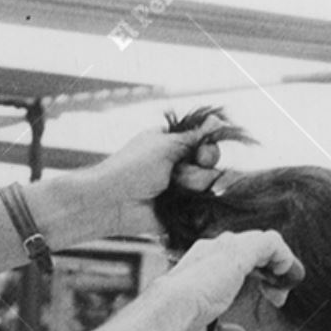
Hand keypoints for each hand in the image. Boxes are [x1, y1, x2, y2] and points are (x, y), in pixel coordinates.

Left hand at [89, 120, 233, 236]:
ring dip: (195, 183)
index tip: (201, 151)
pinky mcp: (182, 209)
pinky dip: (199, 202)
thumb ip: (193, 136)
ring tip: (174, 187)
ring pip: (209, 183)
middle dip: (203, 164)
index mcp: (172, 143)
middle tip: (188, 169)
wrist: (113, 202)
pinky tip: (186, 202)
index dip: (207, 146)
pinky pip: (203, 205)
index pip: (204, 140)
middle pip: (210, 161)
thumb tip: (217, 121)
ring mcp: (181, 188)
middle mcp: (178, 164)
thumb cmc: (132, 168)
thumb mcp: (164, 145)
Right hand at [153, 229, 302, 330]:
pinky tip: (288, 277)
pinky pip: (272, 242)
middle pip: (251, 249)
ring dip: (279, 263)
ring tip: (286, 286)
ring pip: (264, 242)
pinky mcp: (239, 250)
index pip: (235, 259)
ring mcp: (225, 247)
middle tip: (276, 297)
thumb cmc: (178, 323)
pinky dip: (285, 257)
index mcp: (202, 264)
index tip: (267, 299)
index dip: (255, 275)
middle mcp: (213, 250)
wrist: (169, 311)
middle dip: (269, 270)